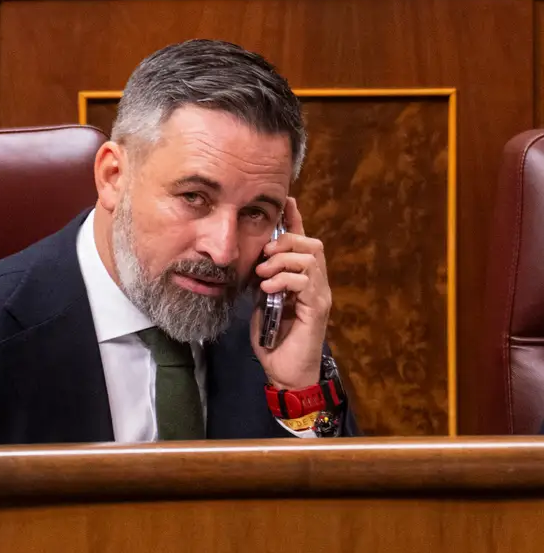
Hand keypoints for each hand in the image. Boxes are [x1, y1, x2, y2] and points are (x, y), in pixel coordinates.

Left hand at [250, 197, 330, 389]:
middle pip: (312, 243)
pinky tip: (268, 288)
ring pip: (311, 258)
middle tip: (265, 254)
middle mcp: (317, 284)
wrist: (286, 372)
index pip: (303, 242)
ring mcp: (320, 296)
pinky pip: (306, 281)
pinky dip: (284, 279)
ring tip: (263, 273)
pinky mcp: (318, 309)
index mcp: (302, 280)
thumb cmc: (275, 340)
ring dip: (282, 260)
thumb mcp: (262, 303)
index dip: (295, 220)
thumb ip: (262, 282)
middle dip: (287, 241)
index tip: (285, 200)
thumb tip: (253, 262)